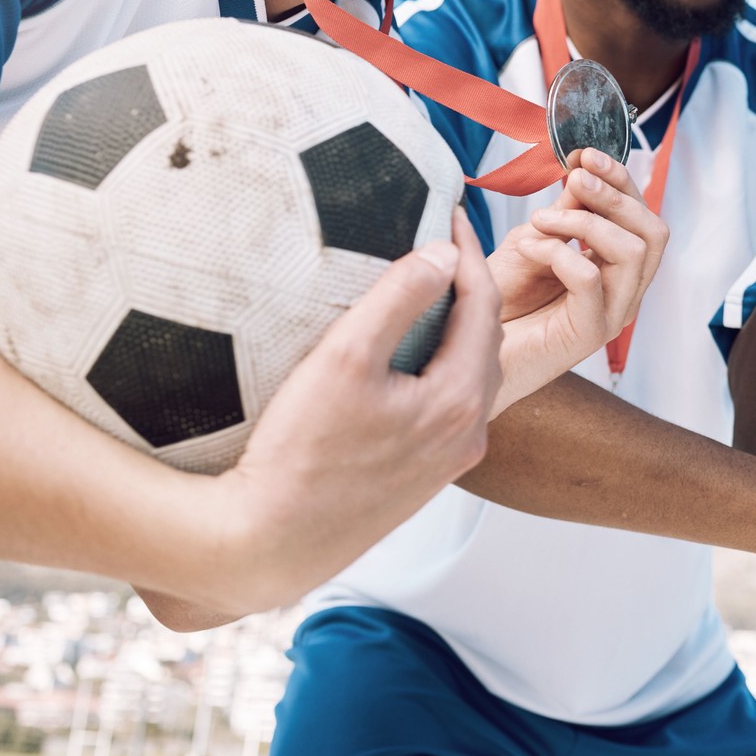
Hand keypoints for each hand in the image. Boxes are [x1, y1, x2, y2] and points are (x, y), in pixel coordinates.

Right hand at [211, 212, 502, 611]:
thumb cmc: (300, 453)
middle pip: (485, 338)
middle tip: (442, 242)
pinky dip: (443, 366)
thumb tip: (441, 253)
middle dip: (470, 286)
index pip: (483, 303)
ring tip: (431, 288)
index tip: (449, 211)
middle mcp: (469, 431)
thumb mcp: (345, 358)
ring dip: (460, 328)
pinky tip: (412, 354)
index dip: (467, 251)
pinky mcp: (424, 476)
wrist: (270, 544)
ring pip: (471, 374)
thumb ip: (398, 298)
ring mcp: (451, 458)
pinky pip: (449, 404)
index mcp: (460, 399)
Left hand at [489, 148, 668, 414]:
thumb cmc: (497, 301)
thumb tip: (582, 170)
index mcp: (617, 270)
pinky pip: (591, 279)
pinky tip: (527, 248)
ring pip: (632, 251)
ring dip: (585, 221)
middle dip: (615, 194)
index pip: (644, 217)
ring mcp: (611, 315)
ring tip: (541, 219)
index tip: (585, 154)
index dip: (622, 180)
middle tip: (575, 178)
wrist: (464, 350)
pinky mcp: (587, 333)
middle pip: (653, 231)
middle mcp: (624, 292)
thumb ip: (565, 212)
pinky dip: (558, 251)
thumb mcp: (533, 240)